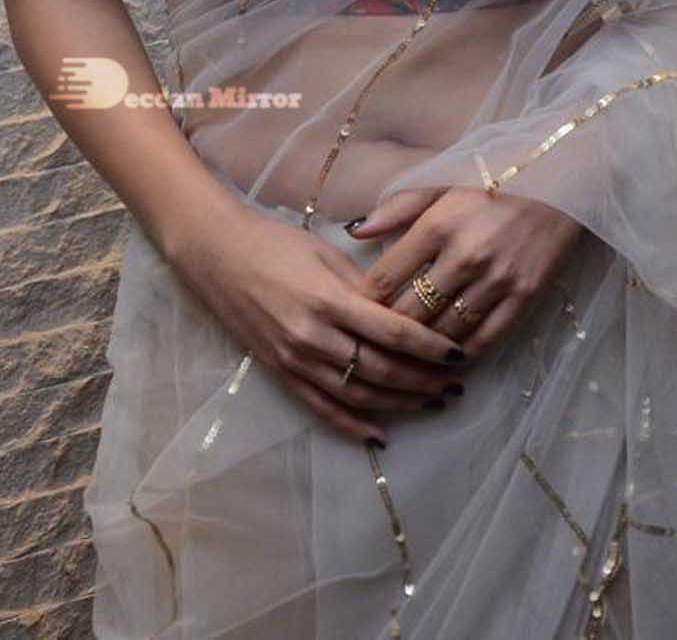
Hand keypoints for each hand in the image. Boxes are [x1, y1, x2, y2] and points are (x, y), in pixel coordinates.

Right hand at [166, 200, 467, 447]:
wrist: (217, 254)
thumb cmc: (274, 242)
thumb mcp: (325, 252)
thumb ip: (363, 286)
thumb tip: (401, 310)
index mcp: (329, 299)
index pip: (393, 331)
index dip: (430, 347)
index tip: (459, 353)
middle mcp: (314, 336)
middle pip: (382, 370)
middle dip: (425, 380)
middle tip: (456, 384)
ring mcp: (295, 360)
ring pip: (359, 396)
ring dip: (401, 405)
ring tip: (434, 404)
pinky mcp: (280, 374)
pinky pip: (323, 409)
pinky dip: (354, 426)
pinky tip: (382, 434)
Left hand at [349, 187, 585, 358]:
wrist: (562, 180)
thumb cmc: (494, 178)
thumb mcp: (441, 183)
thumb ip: (397, 208)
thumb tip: (355, 232)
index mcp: (437, 225)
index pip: (385, 278)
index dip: (366, 300)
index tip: (357, 310)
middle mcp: (464, 256)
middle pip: (411, 313)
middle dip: (389, 330)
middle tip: (377, 342)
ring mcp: (496, 279)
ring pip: (445, 332)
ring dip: (424, 347)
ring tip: (409, 355)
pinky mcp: (524, 295)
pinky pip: (485, 339)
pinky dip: (463, 353)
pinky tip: (449, 357)